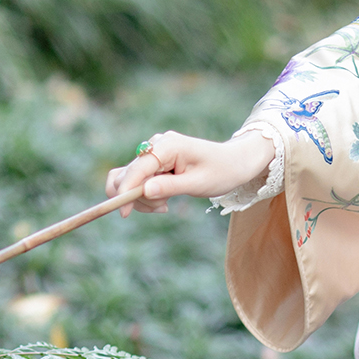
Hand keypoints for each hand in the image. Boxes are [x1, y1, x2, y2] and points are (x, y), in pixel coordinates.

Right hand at [105, 130, 275, 216]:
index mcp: (167, 145)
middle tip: (163, 208)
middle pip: (128, 175)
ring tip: (166, 205)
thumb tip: (143, 191)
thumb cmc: (221, 171)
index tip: (124, 213)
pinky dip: (145, 194)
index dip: (126, 191)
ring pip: (130, 179)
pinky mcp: (154, 161)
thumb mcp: (198, 184)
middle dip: (138, 197)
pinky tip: (163, 200)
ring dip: (142, 198)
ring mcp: (153, 152)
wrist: (234, 162)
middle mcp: (156, 145)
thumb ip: (169, 187)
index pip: (136, 169)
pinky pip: (138, 180)